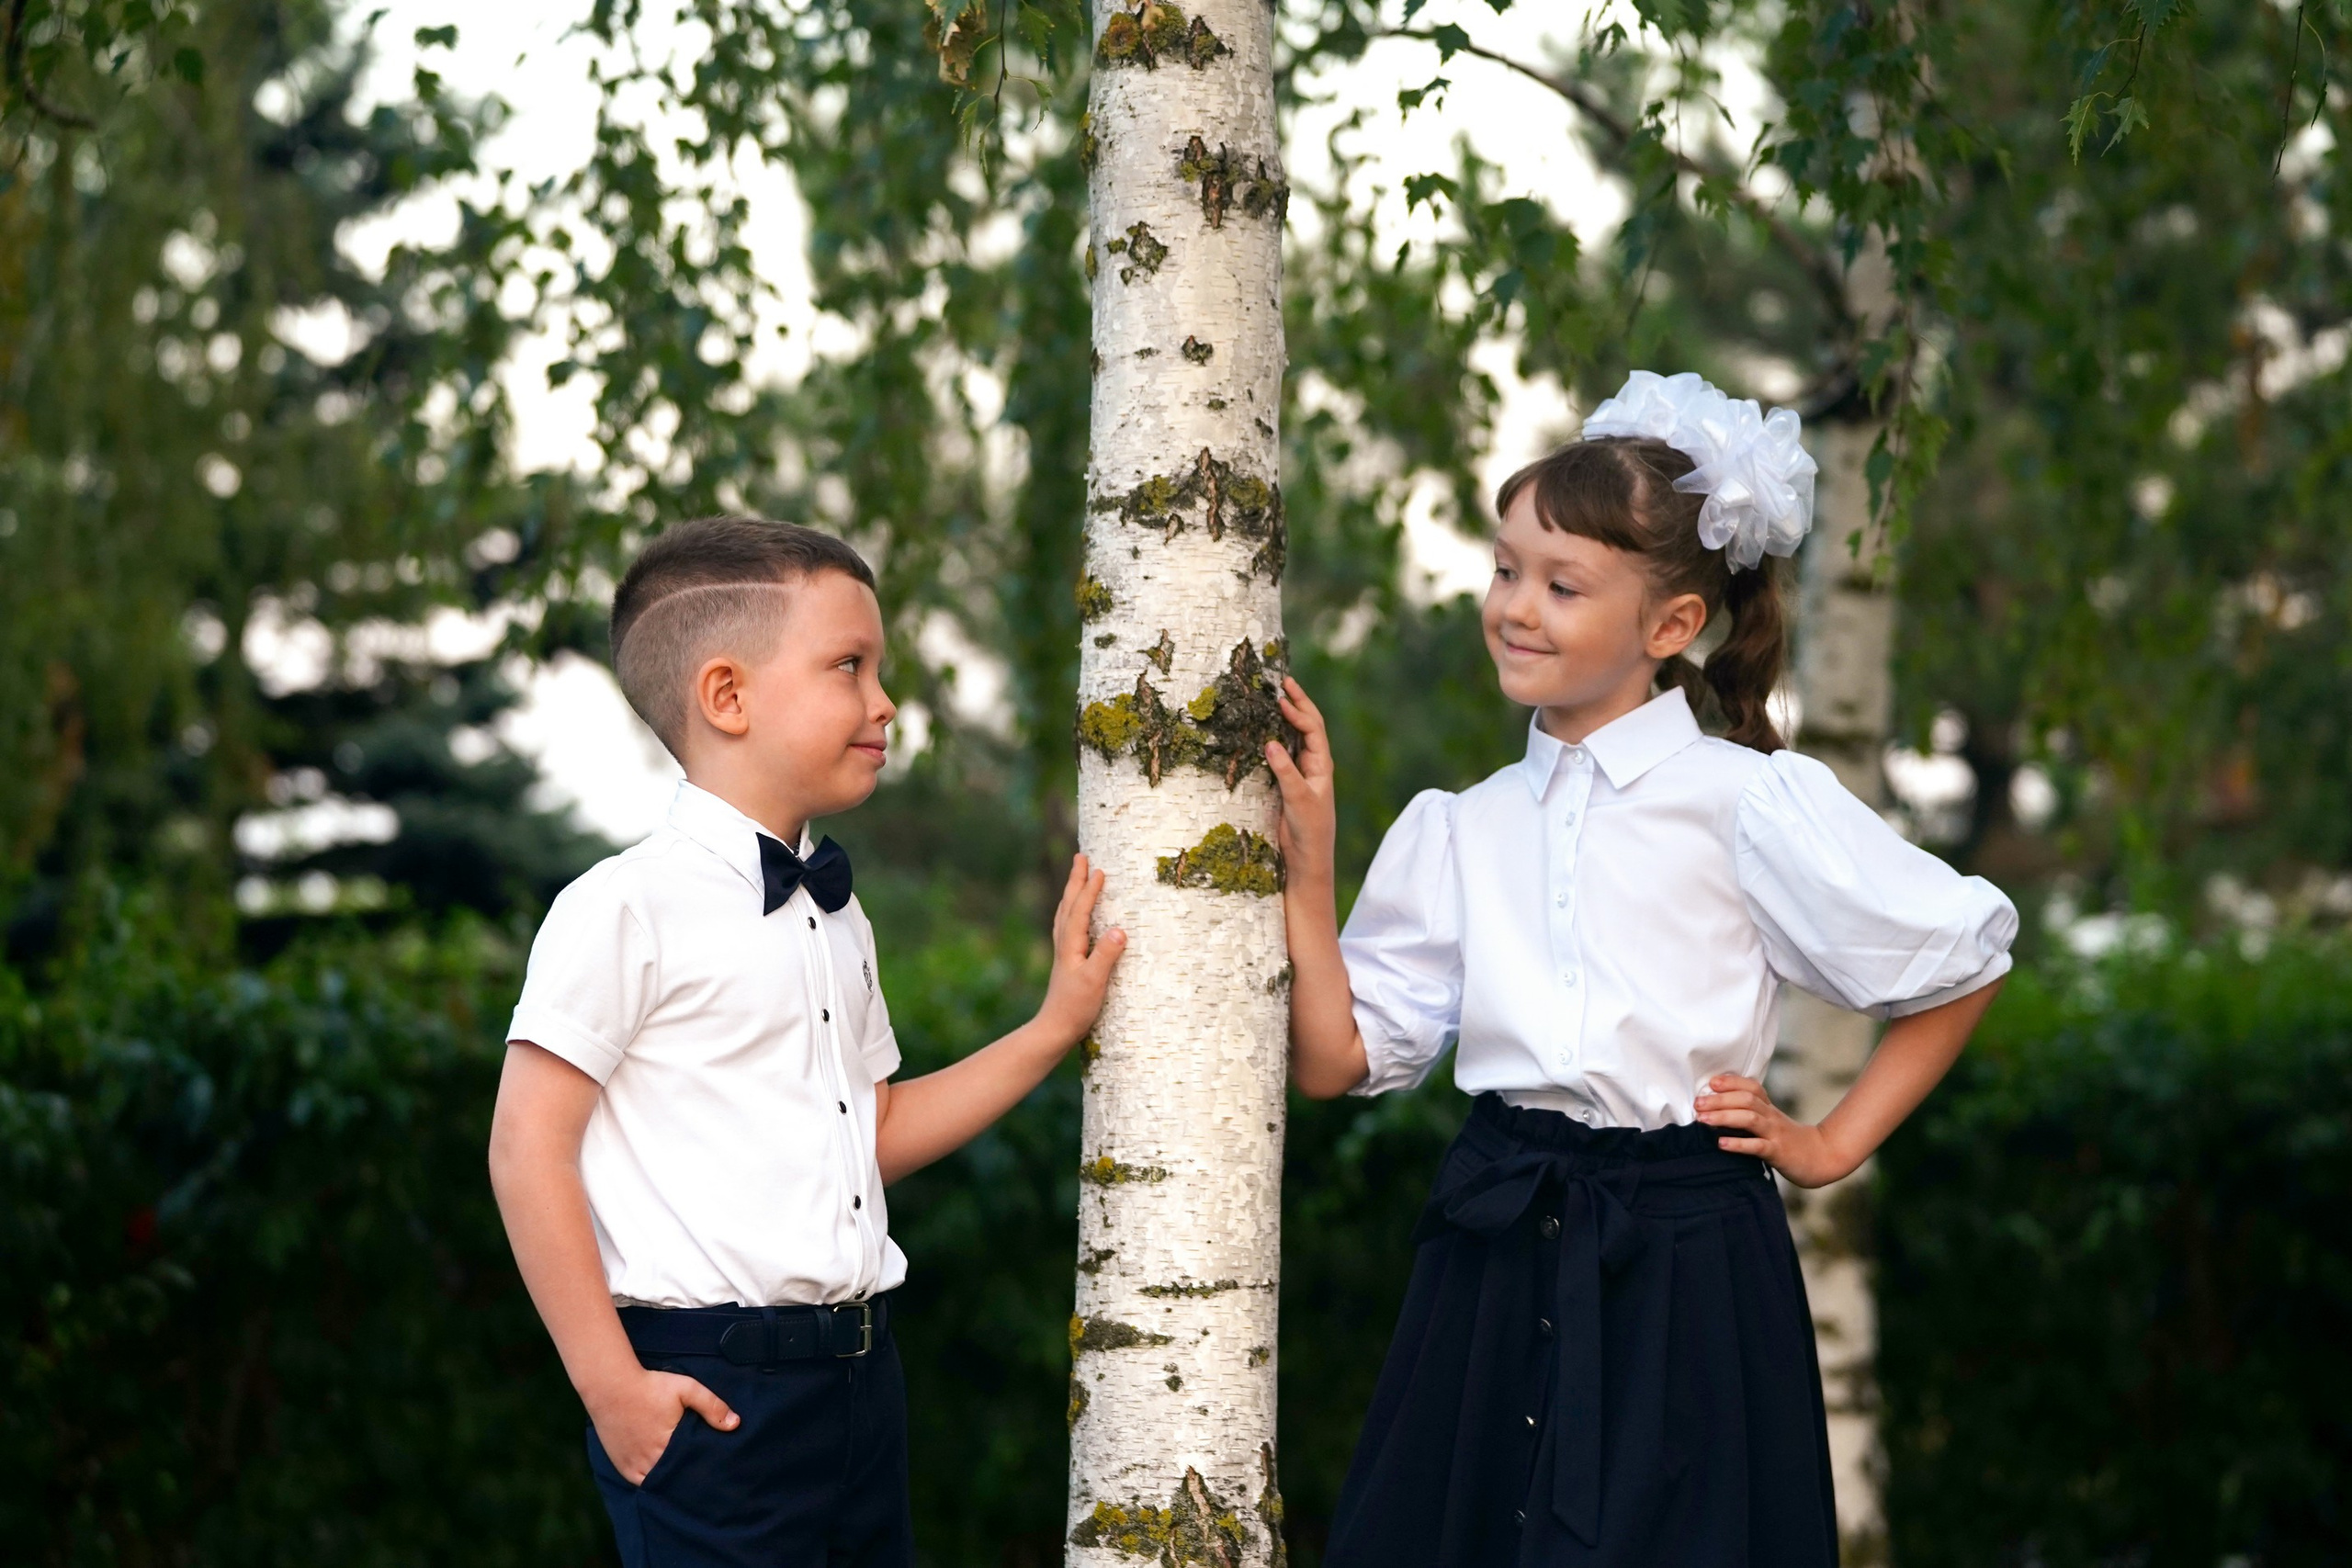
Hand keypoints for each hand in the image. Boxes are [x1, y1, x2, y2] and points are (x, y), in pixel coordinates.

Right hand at [586, 1365, 737, 1485]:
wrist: (610, 1386)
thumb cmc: (650, 1386)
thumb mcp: (686, 1389)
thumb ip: (711, 1406)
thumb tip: (735, 1424)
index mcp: (668, 1448)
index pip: (692, 1470)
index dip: (704, 1470)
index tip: (716, 1470)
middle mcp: (649, 1463)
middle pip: (675, 1480)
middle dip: (689, 1479)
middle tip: (705, 1477)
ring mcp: (633, 1467)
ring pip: (658, 1484)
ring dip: (671, 1482)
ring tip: (686, 1478)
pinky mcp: (622, 1467)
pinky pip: (641, 1483)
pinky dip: (652, 1481)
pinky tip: (664, 1476)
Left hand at [1033, 853, 1125, 1046]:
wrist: (1054, 1028)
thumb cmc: (1075, 1007)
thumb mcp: (1094, 982)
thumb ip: (1106, 955)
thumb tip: (1119, 929)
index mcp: (1071, 945)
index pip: (1081, 910)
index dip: (1090, 890)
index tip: (1099, 869)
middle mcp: (1064, 944)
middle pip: (1068, 905)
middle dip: (1075, 880)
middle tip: (1081, 857)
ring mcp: (1064, 952)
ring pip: (1065, 913)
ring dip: (1072, 892)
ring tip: (1077, 877)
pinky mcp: (1066, 961)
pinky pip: (1067, 926)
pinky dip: (1071, 911)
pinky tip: (1075, 916)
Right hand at [1264, 677, 1335, 890]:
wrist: (1307, 859)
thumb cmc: (1310, 830)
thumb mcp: (1298, 799)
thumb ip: (1285, 771)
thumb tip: (1270, 742)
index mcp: (1322, 766)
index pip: (1312, 729)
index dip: (1298, 711)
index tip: (1281, 697)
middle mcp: (1314, 765)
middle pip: (1308, 726)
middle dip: (1298, 703)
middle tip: (1285, 681)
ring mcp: (1301, 773)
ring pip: (1295, 738)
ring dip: (1287, 717)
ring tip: (1275, 697)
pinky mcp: (1288, 784)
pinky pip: (1283, 753)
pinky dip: (1276, 736)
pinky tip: (1264, 729)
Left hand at [1695, 1074, 1857, 1188]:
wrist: (1821, 1157)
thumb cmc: (1788, 1139)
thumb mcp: (1770, 1121)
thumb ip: (1749, 1112)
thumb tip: (1714, 1107)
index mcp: (1768, 1107)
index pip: (1751, 1087)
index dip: (1731, 1082)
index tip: (1711, 1083)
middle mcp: (1771, 1116)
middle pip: (1746, 1100)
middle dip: (1720, 1100)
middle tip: (1698, 1103)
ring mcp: (1775, 1133)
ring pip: (1750, 1119)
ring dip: (1724, 1117)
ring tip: (1702, 1120)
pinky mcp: (1778, 1152)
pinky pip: (1757, 1146)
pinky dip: (1738, 1144)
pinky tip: (1721, 1144)